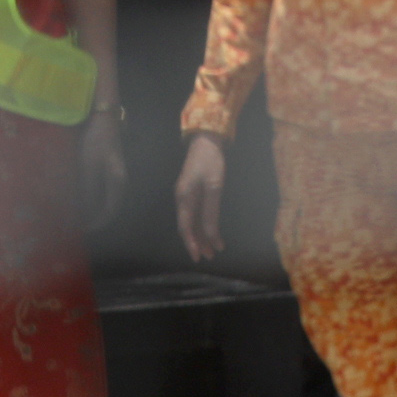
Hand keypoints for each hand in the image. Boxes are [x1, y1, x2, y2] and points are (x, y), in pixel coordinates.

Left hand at [77, 110, 126, 228]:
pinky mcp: (109, 169)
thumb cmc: (96, 141)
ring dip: (92, 207)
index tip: (82, 230)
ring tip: (76, 212)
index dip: (96, 223)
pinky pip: (101, 189)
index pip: (109, 212)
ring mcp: (115, 175)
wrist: (103, 118)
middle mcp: (120, 182)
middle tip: (76, 224)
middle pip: (108, 207)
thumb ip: (87, 191)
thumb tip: (83, 212)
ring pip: (105, 198)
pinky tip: (79, 195)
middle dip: (93, 217)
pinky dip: (91, 196)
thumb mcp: (89, 167)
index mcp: (117, 183)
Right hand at [175, 130, 227, 260]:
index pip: (185, 227)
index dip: (191, 244)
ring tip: (213, 249)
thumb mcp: (214, 187)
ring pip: (192, 221)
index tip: (198, 258)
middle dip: (198, 242)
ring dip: (202, 235)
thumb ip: (211, 213)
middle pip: (187, 227)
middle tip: (210, 256)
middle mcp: (182, 199)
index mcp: (183, 198)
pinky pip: (196, 213)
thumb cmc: (211, 161)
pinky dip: (204, 224)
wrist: (207, 139)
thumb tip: (210, 235)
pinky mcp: (193, 191)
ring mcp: (186, 195)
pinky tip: (212, 231)